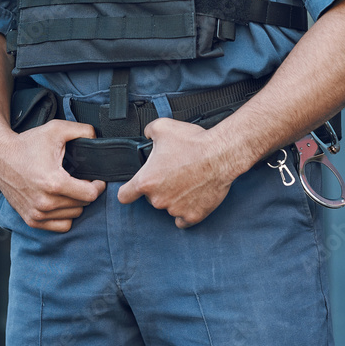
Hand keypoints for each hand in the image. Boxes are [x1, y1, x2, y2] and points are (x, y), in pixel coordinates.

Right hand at [0, 120, 105, 231]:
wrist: (0, 157)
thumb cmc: (27, 144)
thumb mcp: (57, 129)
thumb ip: (83, 131)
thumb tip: (98, 138)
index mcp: (54, 182)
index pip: (90, 195)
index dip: (98, 185)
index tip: (97, 178)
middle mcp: (45, 202)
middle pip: (83, 205)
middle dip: (85, 191)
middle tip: (80, 179)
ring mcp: (37, 213)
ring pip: (73, 215)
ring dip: (75, 203)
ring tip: (68, 188)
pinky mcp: (31, 220)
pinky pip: (61, 226)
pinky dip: (65, 215)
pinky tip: (61, 200)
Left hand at [117, 119, 235, 228]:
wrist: (220, 154)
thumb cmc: (193, 142)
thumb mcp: (162, 127)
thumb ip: (148, 132)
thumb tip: (147, 135)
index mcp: (147, 181)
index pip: (124, 196)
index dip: (127, 191)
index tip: (131, 189)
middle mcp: (158, 199)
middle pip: (150, 198)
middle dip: (158, 187)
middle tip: (172, 172)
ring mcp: (176, 210)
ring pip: (168, 207)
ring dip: (174, 197)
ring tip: (187, 179)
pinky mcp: (193, 216)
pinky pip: (183, 219)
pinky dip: (186, 210)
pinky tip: (191, 197)